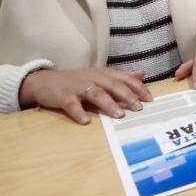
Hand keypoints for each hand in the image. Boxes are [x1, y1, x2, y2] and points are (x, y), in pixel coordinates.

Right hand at [19, 67, 151, 124]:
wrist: (45, 81)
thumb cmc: (77, 80)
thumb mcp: (101, 75)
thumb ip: (122, 76)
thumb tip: (143, 74)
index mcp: (104, 74)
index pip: (125, 79)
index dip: (138, 88)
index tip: (150, 99)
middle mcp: (93, 78)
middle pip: (113, 86)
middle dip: (127, 96)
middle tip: (139, 108)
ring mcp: (78, 87)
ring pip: (96, 94)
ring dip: (108, 104)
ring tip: (119, 115)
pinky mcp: (64, 96)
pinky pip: (72, 105)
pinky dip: (79, 113)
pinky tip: (86, 121)